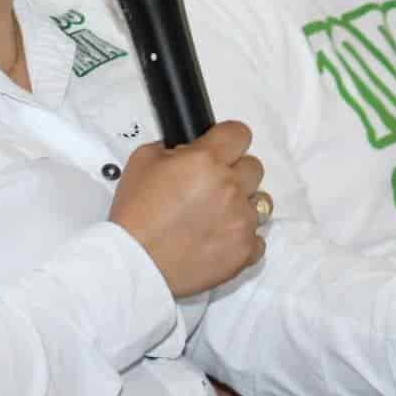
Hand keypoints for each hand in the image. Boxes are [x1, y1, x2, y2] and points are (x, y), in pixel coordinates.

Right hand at [109, 120, 266, 297]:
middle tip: (211, 188)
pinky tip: (219, 240)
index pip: (239, 133)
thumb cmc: (135, 213)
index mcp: (207, 160)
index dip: (228, 140)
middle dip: (235, 173)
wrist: (136, 261)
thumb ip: (170, 148)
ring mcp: (242, 220)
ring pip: (260, 202)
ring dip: (242, 205)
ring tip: (216, 217)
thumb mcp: (141, 161)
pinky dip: (242, 239)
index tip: (220, 150)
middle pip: (254, 167)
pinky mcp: (245, 251)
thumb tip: (186, 150)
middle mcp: (231, 186)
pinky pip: (258, 239)